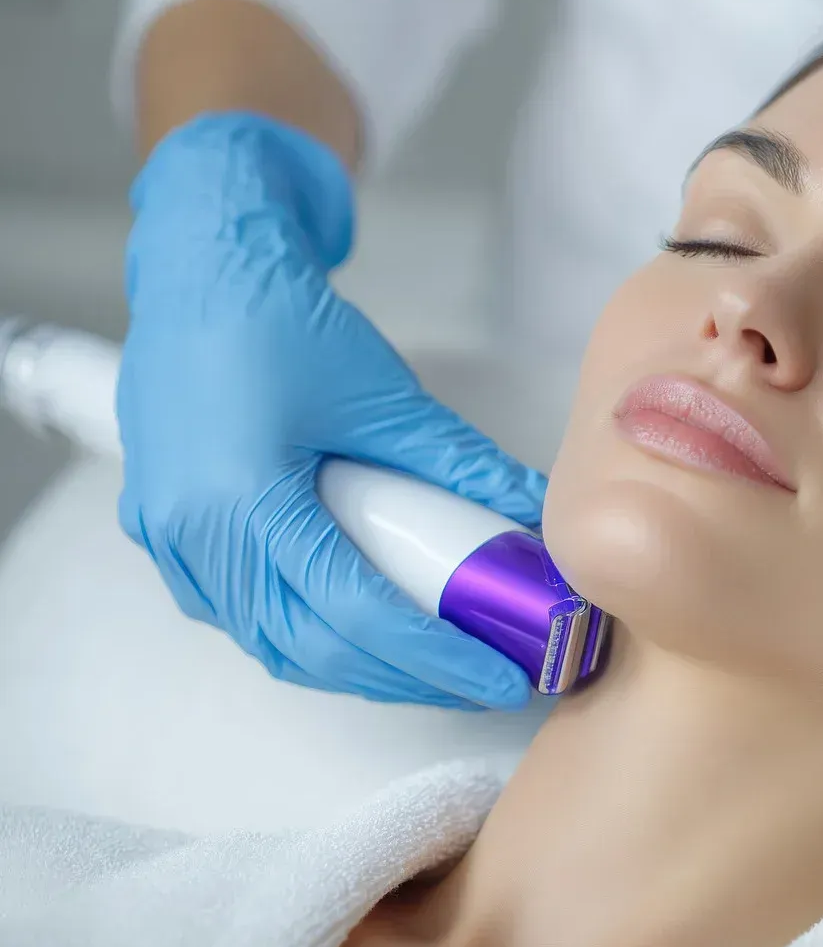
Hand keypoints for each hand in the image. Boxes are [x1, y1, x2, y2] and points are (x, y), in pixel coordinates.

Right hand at [118, 113, 542, 709]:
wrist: (200, 269)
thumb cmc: (277, 319)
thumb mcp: (386, 398)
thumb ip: (461, 467)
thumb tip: (533, 514)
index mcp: (242, 498)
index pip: (352, 612)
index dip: (432, 656)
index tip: (498, 673)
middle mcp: (194, 533)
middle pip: (310, 647)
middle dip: (402, 676)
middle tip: (480, 677)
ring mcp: (169, 539)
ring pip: (270, 642)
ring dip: (355, 665)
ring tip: (435, 661)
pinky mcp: (166, 533)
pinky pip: (240, 614)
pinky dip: (308, 634)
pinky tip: (364, 630)